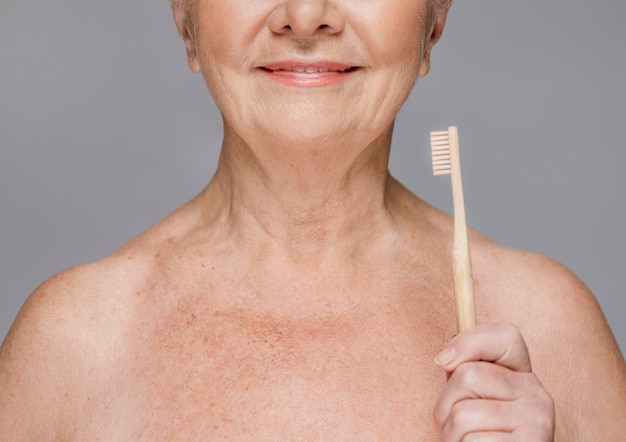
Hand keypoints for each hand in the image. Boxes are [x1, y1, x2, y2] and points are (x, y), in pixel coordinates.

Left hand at [433, 322, 554, 440]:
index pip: (505, 335)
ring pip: (463, 413)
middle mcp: (536, 393)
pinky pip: (473, 441)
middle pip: (467, 375)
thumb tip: (444, 358)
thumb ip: (463, 371)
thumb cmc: (479, 434)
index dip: (468, 342)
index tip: (444, 361)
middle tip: (452, 422)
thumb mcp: (471, 398)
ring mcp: (537, 420)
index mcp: (522, 374)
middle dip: (445, 402)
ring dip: (451, 434)